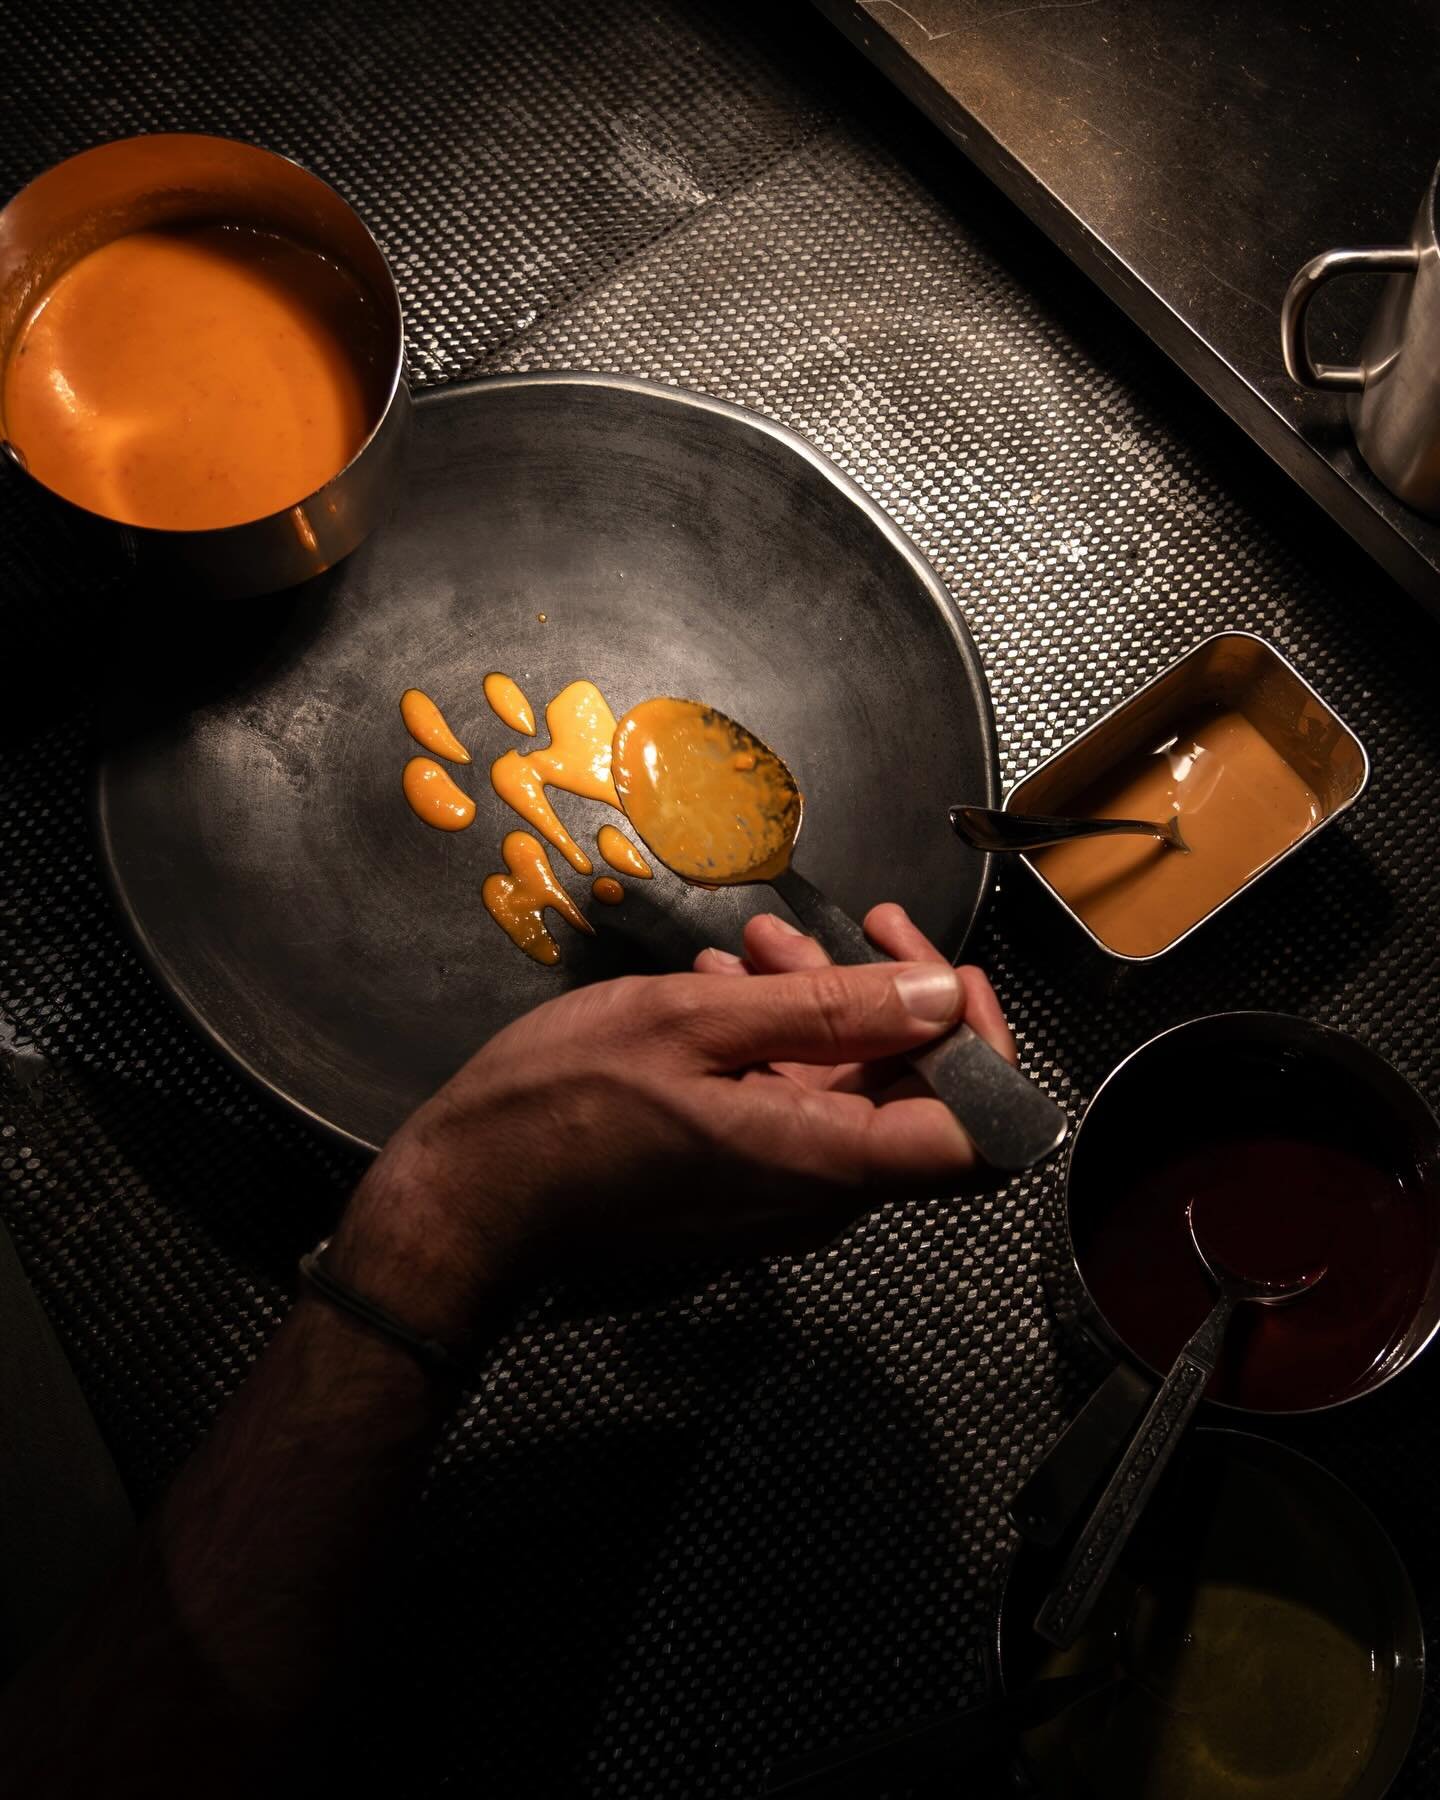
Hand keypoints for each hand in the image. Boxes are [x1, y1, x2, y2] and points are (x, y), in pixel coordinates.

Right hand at [331, 905, 1015, 1336]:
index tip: (945, 973)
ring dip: (821, 1007)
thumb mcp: (694, 1024)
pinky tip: (723, 988)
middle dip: (889, 997)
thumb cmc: (557, 1112)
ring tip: (756, 944)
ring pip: (848, 1093)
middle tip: (842, 928)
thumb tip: (938, 997)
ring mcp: (778, 1195)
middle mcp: (820, 1195)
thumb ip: (828, 1009)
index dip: (985, 1046)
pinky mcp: (737, 1185)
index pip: (983, 1130)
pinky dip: (777, 1042)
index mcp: (827, 1161)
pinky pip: (794, 1108)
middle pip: (917, 1097)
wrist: (464, 1204)